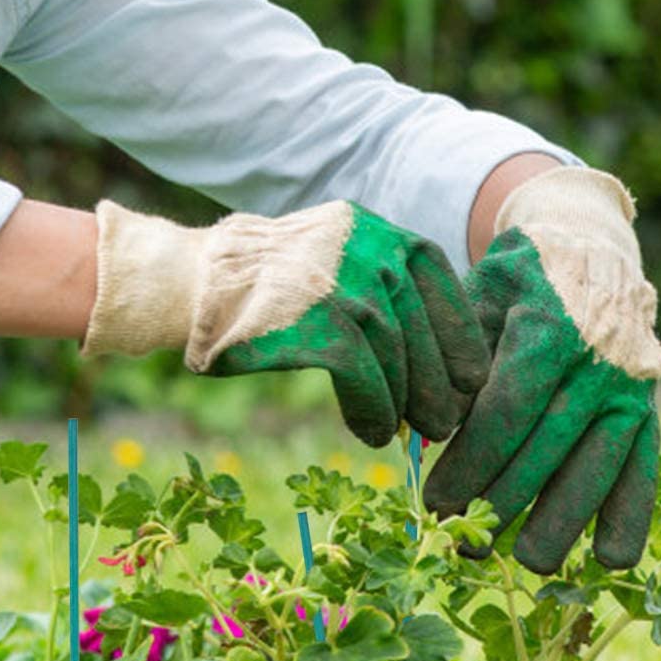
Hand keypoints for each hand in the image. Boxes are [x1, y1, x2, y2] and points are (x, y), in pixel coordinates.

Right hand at [83, 199, 489, 447]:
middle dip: (440, 381)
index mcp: (371, 229)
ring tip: (405, 430)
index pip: (438, 280)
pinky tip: (371, 430)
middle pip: (424, 327)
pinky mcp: (323, 328)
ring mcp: (346, 288)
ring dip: (408, 403)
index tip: (469, 373)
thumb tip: (434, 346)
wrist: (191, 283)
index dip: (460, 332)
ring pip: (400, 359)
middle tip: (445, 420)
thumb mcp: (323, 252)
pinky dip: (375, 412)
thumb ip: (373, 276)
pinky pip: (368, 382)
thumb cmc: (257, 281)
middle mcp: (367, 251)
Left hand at [423, 168, 660, 572]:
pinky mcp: (646, 411)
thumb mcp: (474, 294)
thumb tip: (430, 422)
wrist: (585, 247)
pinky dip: (627, 515)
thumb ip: (454, 354)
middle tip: (460, 542)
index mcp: (549, 329)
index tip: (435, 502)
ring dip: (560, 522)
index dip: (470, 463)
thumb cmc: (511, 277)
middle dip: (501, 502)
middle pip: (547, 449)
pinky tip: (606, 559)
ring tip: (521, 563)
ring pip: (596, 468)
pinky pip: (640, 470)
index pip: (507, 412)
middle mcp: (598, 363)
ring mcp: (629, 391)